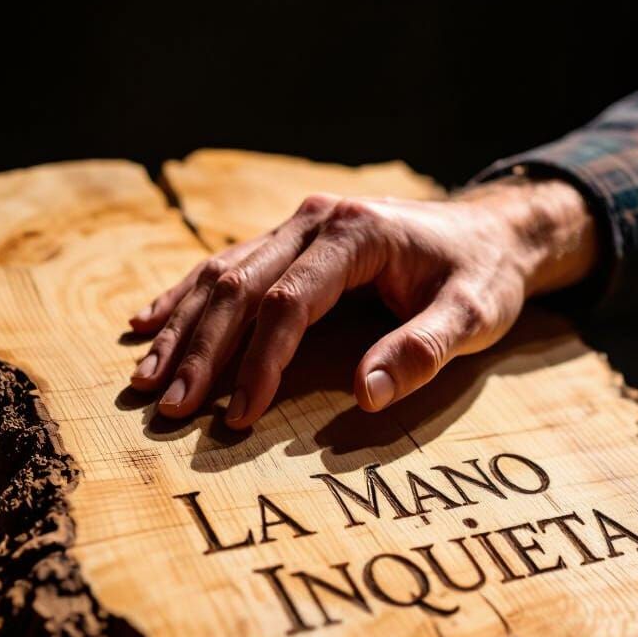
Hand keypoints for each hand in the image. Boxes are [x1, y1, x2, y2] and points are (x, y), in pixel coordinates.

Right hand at [127, 177, 595, 427]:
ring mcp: (298, 227)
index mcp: (356, 235)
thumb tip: (367, 394)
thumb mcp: (475, 314)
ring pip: (222, 274)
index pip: (289, 302)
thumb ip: (425, 349)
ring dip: (182, 327)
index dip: (259, 361)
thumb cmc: (483, 275)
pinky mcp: (290, 240)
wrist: (490, 231)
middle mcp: (315, 222)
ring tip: (147, 377)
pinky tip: (149, 322)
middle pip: (240, 286)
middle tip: (170, 407)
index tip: (238, 414)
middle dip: (202, 350)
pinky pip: (227, 266)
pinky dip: (186, 298)